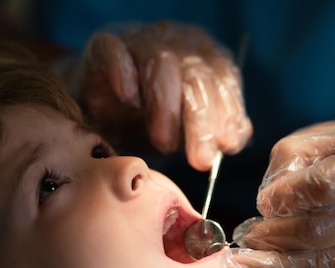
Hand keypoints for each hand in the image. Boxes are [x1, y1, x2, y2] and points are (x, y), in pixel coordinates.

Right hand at [64, 21, 252, 170]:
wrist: (96, 105)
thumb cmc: (146, 118)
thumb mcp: (184, 130)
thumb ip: (213, 131)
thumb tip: (239, 136)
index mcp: (204, 57)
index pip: (224, 78)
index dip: (229, 111)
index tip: (227, 145)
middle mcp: (177, 42)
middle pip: (196, 76)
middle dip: (200, 122)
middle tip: (200, 160)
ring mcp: (140, 40)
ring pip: (161, 64)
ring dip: (165, 106)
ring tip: (163, 143)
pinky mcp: (106, 44)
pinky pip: (117, 52)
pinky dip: (124, 73)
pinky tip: (128, 98)